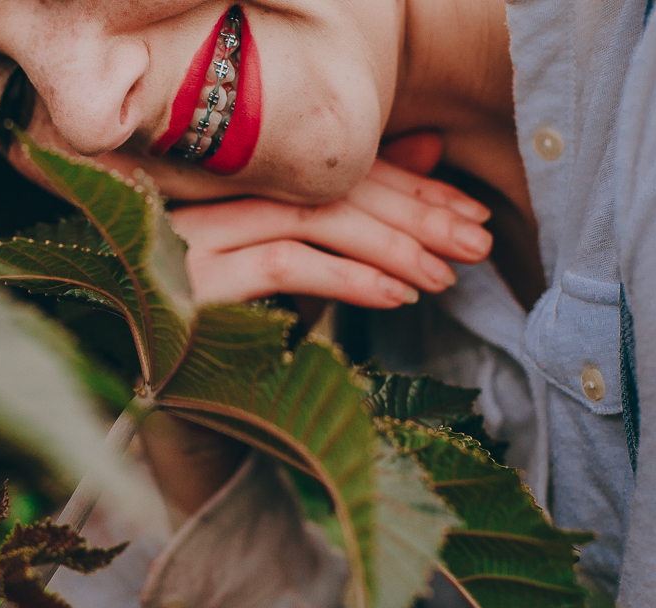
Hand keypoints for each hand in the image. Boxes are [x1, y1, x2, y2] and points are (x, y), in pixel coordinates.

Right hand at [169, 132, 491, 308]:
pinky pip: (284, 265)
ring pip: (309, 220)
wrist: (179, 410)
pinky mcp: (195, 284)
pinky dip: (347, 277)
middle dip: (412, 213)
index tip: (469, 211)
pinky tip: (395, 296)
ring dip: (388, 246)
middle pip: (326, 189)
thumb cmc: (244, 333)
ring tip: (443, 277)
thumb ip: (358, 212)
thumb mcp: (311, 269)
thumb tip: (429, 148)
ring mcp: (197, 238)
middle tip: (476, 241)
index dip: (409, 184)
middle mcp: (212, 198)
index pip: (334, 170)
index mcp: (240, 184)